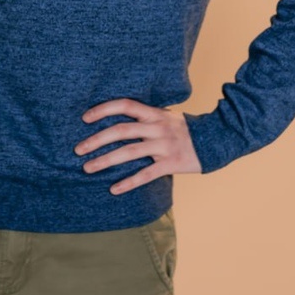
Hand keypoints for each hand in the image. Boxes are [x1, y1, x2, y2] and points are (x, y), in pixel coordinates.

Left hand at [75, 98, 201, 194]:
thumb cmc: (185, 130)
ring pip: (129, 152)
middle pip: (121, 130)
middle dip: (97, 140)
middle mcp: (157, 127)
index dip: (103, 109)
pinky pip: (146, 174)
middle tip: (78, 150)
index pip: (125, 105)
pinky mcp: (171, 164)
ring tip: (87, 168)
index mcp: (154, 113)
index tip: (84, 118)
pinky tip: (114, 189)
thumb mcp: (166, 117)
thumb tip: (119, 119)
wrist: (217, 139)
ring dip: (106, 161)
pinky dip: (128, 182)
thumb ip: (146, 117)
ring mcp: (164, 146)